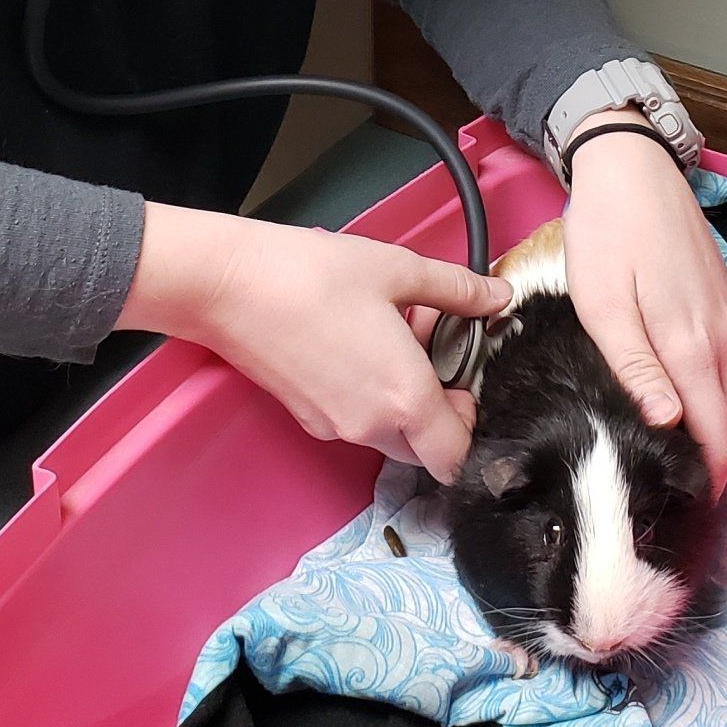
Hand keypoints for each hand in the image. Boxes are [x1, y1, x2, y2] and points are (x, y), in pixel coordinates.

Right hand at [120, 203, 512, 484]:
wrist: (229, 286)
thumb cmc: (312, 276)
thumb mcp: (399, 270)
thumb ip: (457, 289)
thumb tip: (497, 296)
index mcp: (405, 399)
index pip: (456, 455)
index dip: (470, 423)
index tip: (462, 376)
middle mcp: (370, 426)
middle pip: (423, 448)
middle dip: (437, 410)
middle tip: (429, 348)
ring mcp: (333, 426)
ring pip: (388, 434)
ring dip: (401, 400)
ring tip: (390, 335)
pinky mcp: (305, 417)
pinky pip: (353, 420)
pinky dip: (366, 395)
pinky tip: (356, 341)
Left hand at [560, 126, 726, 495]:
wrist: (633, 168)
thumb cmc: (608, 233)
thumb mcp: (603, 305)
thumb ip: (637, 368)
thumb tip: (669, 424)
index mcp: (691, 345)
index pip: (720, 437)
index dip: (710, 482)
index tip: (688, 509)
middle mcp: (723, 338)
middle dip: (721, 468)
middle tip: (685, 495)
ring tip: (689, 461)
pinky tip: (697, 405)